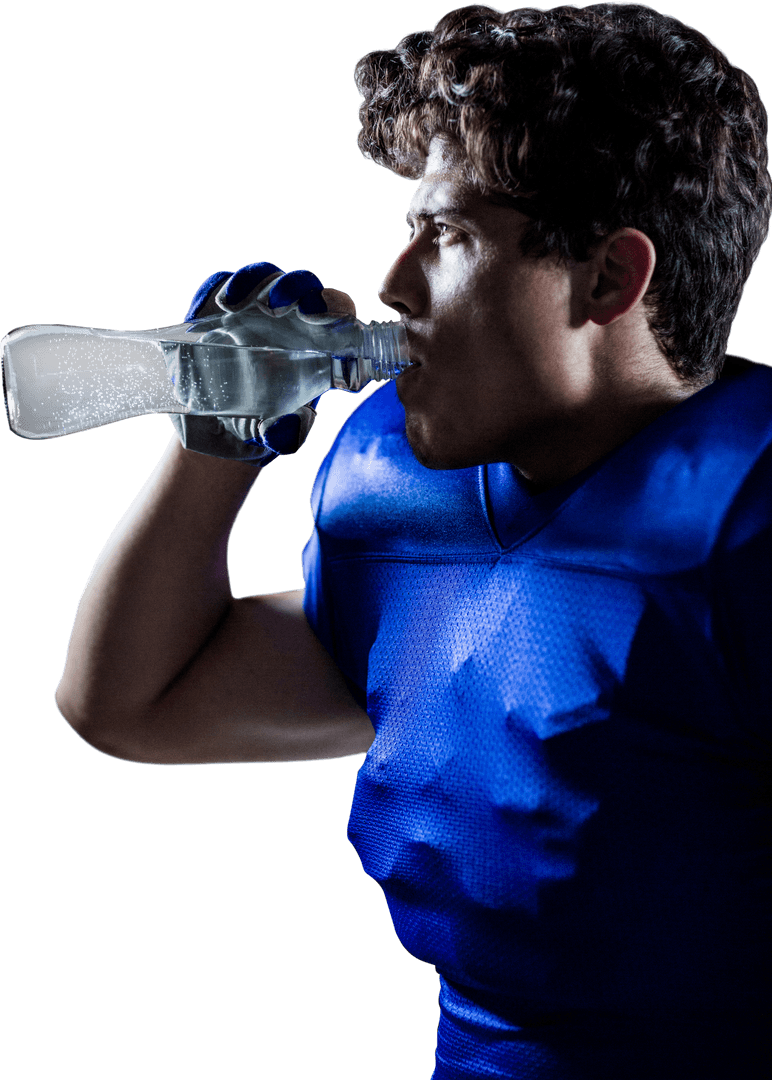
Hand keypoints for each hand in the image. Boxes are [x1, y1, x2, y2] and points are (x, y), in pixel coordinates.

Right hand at [169, 262, 355, 464]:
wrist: (216, 422)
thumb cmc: (262, 422)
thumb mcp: (273, 433)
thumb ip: (284, 434)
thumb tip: (289, 428)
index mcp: (318, 343)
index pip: (338, 313)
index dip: (335, 307)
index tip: (319, 317)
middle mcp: (291, 317)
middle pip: (303, 286)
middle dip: (293, 288)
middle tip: (277, 308)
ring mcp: (256, 306)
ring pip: (266, 277)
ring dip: (255, 282)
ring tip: (234, 305)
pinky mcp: (223, 305)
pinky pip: (225, 282)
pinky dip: (222, 285)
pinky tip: (219, 302)